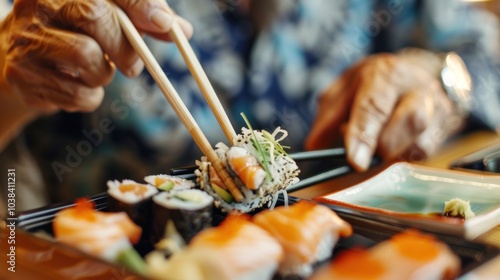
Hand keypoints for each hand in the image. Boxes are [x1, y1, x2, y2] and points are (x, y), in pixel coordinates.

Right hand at [0, 0, 192, 112]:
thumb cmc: (75, 35)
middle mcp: (39, 4)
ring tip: (95, 72)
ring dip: (103, 74)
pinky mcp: (23, 75)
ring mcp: (26, 39)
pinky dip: (89, 97)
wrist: (22, 61)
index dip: (139, 4)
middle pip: (94, 15)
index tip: (166, 25)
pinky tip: (78, 86)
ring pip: (85, 55)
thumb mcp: (108, 21)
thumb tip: (182, 30)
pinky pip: (76, 92)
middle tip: (133, 67)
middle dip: (124, 45)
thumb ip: (142, 22)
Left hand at [305, 53, 464, 170]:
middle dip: (381, 147)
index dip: (364, 135)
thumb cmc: (375, 82)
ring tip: (376, 145)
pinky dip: (402, 157)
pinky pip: (425, 154)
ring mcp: (437, 107)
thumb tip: (313, 145)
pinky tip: (391, 147)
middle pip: (408, 122)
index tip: (354, 162)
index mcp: (386, 73)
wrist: (417, 72)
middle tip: (360, 156)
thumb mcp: (345, 88)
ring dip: (392, 154)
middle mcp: (417, 87)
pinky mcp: (446, 127)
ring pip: (420, 143)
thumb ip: (329, 115)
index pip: (375, 106)